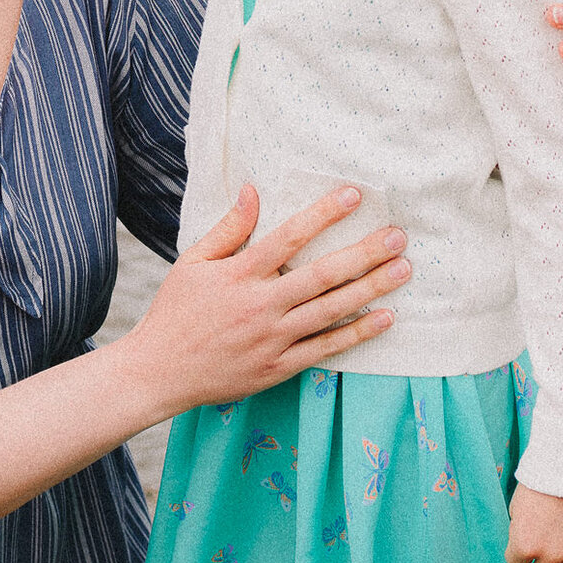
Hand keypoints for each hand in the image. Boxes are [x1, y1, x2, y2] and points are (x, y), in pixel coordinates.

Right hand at [115, 184, 407, 416]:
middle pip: (322, 274)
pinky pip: (326, 348)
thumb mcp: (193, 263)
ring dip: (371, 289)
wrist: (159, 372)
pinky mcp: (279, 367)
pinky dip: (357, 333)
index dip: (323, 214)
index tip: (353, 195)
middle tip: (398, 236)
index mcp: (239, 274)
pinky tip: (384, 318)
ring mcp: (273, 339)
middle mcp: (261, 305)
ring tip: (403, 270)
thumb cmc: (175, 312)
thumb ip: (229, 228)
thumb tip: (253, 190)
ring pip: (331, 310)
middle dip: (364, 253)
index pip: (289, 236)